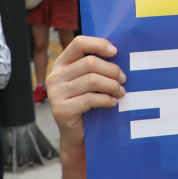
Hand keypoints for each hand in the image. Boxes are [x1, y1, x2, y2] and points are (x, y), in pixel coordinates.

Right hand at [48, 36, 126, 151]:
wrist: (76, 135)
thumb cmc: (86, 104)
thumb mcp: (88, 81)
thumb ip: (95, 67)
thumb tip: (118, 53)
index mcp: (61, 64)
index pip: (78, 43)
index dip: (98, 44)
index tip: (115, 51)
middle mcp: (54, 77)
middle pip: (89, 62)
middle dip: (111, 70)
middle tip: (123, 79)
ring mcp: (55, 94)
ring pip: (92, 80)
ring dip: (112, 86)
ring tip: (120, 92)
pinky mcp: (61, 110)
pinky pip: (90, 99)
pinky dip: (106, 99)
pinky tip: (113, 102)